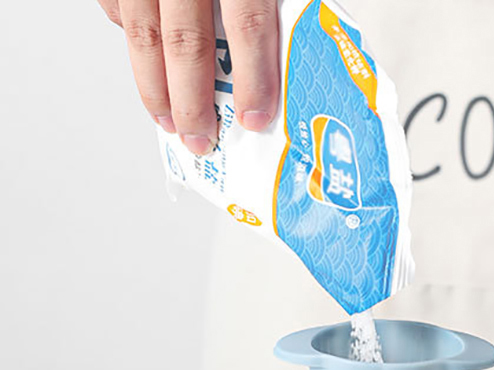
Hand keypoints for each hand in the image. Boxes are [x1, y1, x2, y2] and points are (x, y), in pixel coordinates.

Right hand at [98, 0, 279, 154]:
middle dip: (194, 103)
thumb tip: (282, 59)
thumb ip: (265, 8)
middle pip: (187, 42)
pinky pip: (117, 8)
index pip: (246, 24)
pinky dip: (132, 44)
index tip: (255, 119)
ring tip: (169, 124)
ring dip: (156, 89)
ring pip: (144, 35)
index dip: (252, 78)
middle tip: (202, 140)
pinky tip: (149, 71)